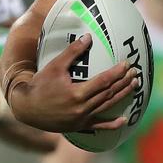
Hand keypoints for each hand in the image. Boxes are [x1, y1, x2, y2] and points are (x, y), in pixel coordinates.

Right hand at [6, 34, 137, 132]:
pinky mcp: (79, 126)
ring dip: (122, 96)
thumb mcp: (54, 66)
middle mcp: (82, 108)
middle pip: (108, 93)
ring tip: (134, 86)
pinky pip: (98, 126)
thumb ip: (72, 52)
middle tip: (135, 73)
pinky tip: (123, 120)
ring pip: (107, 106)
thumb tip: (88, 37)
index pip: (103, 81)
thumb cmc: (40, 84)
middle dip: (123, 82)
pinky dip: (111, 125)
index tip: (126, 64)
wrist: (27, 108)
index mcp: (77, 93)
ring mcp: (81, 119)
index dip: (116, 72)